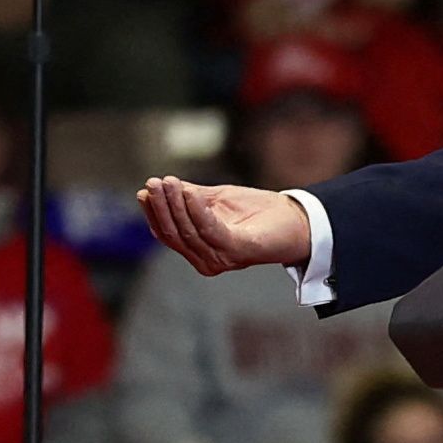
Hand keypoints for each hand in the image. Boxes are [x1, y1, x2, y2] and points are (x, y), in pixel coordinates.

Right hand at [139, 179, 313, 275]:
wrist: (297, 219)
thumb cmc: (259, 211)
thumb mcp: (217, 199)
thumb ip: (190, 196)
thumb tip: (156, 187)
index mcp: (200, 250)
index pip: (168, 233)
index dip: (154, 212)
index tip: (145, 188)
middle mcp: (207, 260)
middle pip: (174, 234)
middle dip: (161, 207)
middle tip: (153, 183)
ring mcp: (221, 259)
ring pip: (188, 232)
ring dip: (175, 205)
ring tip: (169, 182)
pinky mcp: (237, 251)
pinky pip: (209, 230)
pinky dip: (196, 210)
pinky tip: (189, 193)